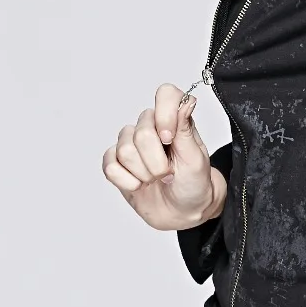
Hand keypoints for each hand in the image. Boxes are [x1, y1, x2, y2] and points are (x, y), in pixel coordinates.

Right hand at [102, 82, 227, 230]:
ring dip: (144, 173)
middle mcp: (151, 127)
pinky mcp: (116, 163)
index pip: (165, 94)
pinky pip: (109, 165)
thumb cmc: (194, 184)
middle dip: (157, 161)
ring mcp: (131, 144)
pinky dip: (126, 181)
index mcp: (174, 120)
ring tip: (156, 179)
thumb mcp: (196, 159)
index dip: (164, 115)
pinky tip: (139, 185)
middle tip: (169, 173)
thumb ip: (185, 130)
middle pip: (141, 132)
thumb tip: (186, 101)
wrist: (183, 212)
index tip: (169, 140)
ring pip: (124, 150)